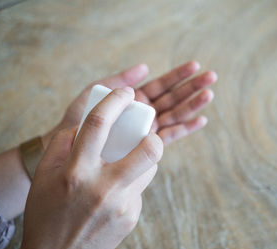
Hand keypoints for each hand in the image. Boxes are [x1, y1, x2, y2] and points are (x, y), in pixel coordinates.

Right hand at [15, 88, 162, 248]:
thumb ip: (64, 143)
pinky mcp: (132, 218)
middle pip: (147, 150)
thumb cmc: (48, 212)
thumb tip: (87, 123)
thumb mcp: (46, 174)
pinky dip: (132, 185)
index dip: (115, 101)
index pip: (98, 124)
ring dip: (145, 159)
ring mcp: (121, 206)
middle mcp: (103, 188)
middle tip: (150, 131)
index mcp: (76, 171)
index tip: (126, 92)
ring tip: (129, 161)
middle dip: (155, 135)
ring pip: (149, 170)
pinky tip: (115, 194)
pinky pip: (139, 191)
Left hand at [43, 61, 216, 147]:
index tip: (194, 66)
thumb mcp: (93, 96)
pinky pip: (168, 138)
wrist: (64, 154)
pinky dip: (184, 129)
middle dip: (191, 88)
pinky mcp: (145, 149)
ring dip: (192, 106)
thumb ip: (116, 82)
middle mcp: (142, 115)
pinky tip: (200, 121)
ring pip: (173, 116)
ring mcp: (145, 132)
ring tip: (209, 94)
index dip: (178, 76)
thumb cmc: (75, 123)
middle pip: (172, 99)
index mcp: (133, 102)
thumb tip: (145, 68)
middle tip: (212, 77)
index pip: (160, 86)